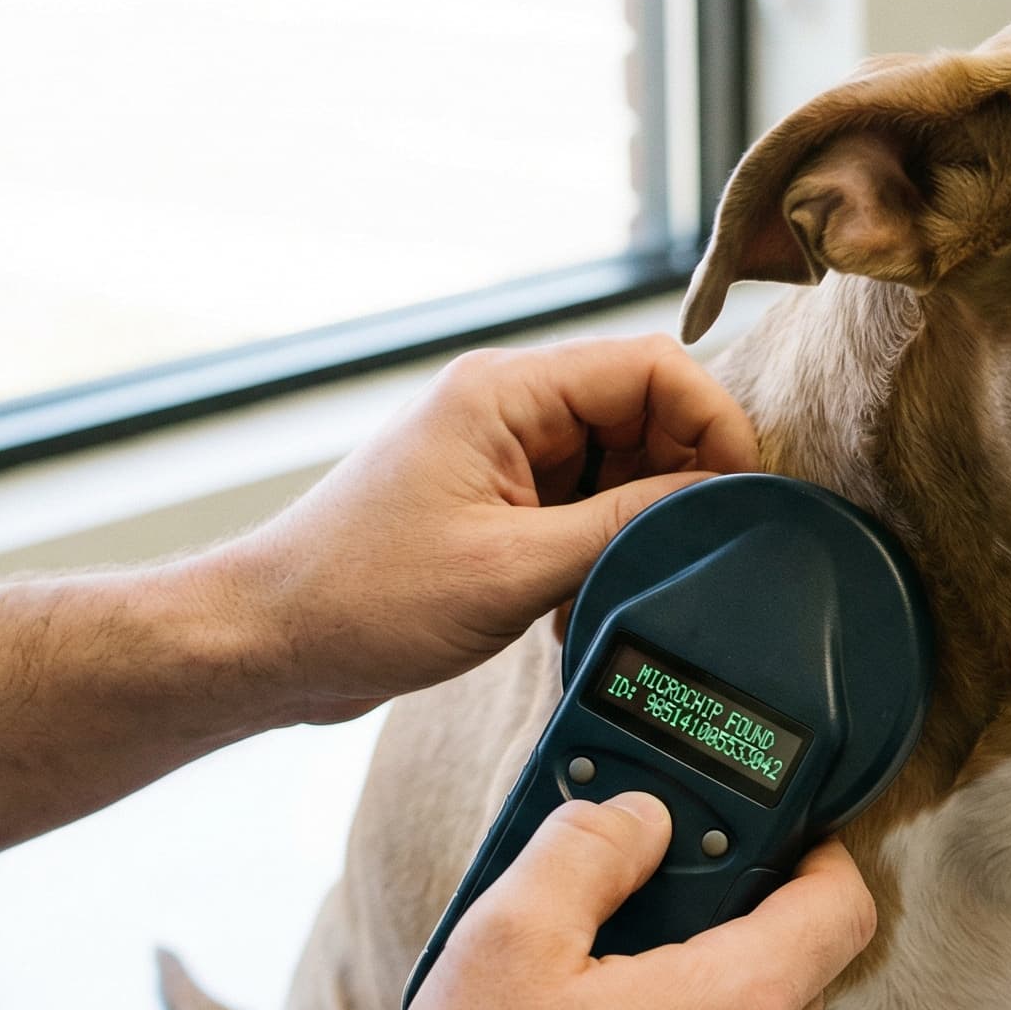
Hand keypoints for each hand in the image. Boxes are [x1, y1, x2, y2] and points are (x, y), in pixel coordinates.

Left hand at [199, 332, 758, 724]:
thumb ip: (625, 527)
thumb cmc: (362, 599)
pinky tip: (586, 601)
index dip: (715, 420)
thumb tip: (720, 502)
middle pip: (645, 410)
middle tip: (698, 551)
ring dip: (641, 522)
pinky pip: (585, 504)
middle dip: (683, 477)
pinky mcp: (496, 502)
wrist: (268, 644)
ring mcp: (500, 454)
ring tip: (627, 584)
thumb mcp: (514, 569)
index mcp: (504, 392)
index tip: (742, 492)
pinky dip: (604, 548)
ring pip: (620, 463)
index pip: (652, 365)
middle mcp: (506, 407)